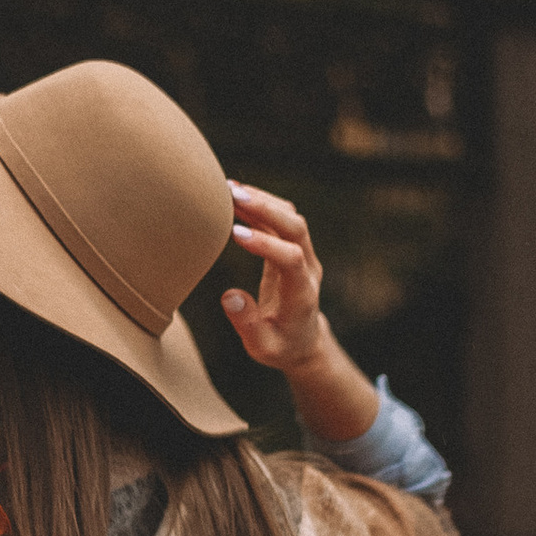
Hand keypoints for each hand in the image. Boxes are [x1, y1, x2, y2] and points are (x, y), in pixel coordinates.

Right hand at [220, 185, 379, 442]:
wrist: (304, 341)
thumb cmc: (280, 346)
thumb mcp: (262, 348)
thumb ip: (247, 324)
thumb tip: (229, 296)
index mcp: (302, 293)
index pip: (291, 259)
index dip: (265, 244)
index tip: (234, 234)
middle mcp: (308, 268)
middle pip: (296, 227)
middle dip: (266, 208)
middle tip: (231, 194)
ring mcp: (303, 255)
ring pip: (290, 217)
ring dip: (262, 200)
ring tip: (227, 188)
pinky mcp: (292, 247)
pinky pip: (281, 218)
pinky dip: (260, 203)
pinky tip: (234, 195)